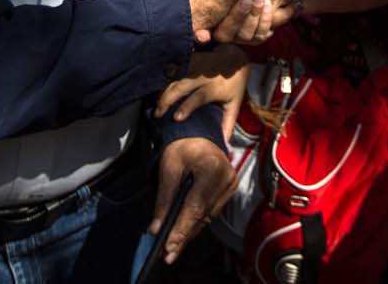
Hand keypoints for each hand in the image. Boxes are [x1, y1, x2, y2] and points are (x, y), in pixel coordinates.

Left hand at [152, 136, 236, 265]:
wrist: (198, 132)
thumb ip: (164, 199)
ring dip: (190, 231)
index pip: (195, 206)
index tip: (169, 246)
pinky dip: (198, 221)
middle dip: (183, 236)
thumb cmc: (182, 145)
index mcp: (212, 168)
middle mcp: (226, 177)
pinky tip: (185, 232)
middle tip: (168, 254)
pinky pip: (212, 210)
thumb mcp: (168, 168)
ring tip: (174, 247)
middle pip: (202, 216)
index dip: (181, 229)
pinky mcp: (230, 187)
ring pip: (208, 217)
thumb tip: (156, 227)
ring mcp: (231, 183)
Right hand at [156, 46, 248, 142]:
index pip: (200, 97)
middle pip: (182, 86)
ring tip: (156, 103)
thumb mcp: (235, 103)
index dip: (187, 106)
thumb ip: (228, 124)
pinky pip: (175, 68)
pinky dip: (165, 78)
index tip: (175, 118)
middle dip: (167, 99)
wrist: (236, 56)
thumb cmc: (235, 83)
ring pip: (175, 76)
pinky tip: (157, 88)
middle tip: (157, 114)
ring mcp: (197, 65)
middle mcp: (205, 75)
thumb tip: (223, 144)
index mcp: (216, 87)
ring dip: (164, 89)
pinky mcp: (191, 59)